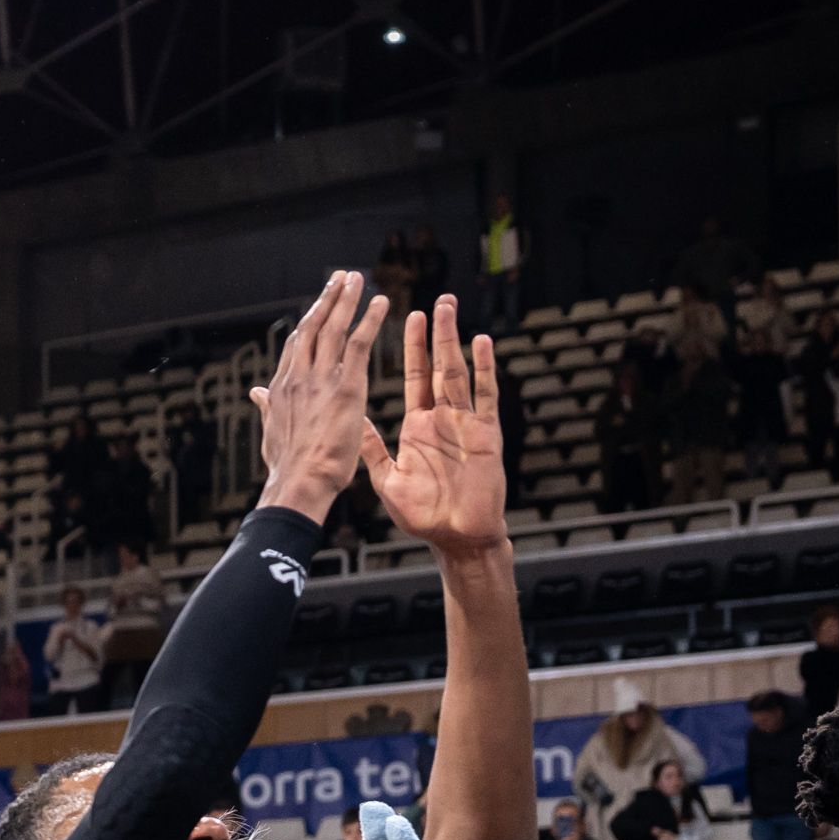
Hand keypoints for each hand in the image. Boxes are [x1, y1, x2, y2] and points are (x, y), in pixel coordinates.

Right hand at [250, 270, 389, 520]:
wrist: (299, 483)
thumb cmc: (288, 467)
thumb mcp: (272, 432)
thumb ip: (267, 406)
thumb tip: (256, 392)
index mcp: (282, 388)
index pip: (296, 346)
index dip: (308, 322)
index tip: (319, 306)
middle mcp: (298, 377)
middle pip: (312, 327)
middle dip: (326, 299)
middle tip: (339, 277)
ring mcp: (320, 379)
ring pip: (333, 328)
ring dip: (346, 299)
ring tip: (356, 278)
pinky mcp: (345, 387)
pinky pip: (359, 344)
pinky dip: (370, 320)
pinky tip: (381, 302)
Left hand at [357, 299, 507, 554]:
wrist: (456, 537)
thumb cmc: (424, 514)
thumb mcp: (388, 478)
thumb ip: (373, 447)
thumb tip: (352, 421)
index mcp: (418, 426)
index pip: (413, 378)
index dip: (412, 348)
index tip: (408, 317)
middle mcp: (442, 419)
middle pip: (438, 367)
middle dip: (435, 334)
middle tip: (436, 302)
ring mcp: (465, 423)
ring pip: (459, 372)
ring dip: (454, 340)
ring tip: (451, 309)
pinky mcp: (486, 433)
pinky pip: (486, 396)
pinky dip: (485, 369)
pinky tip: (483, 343)